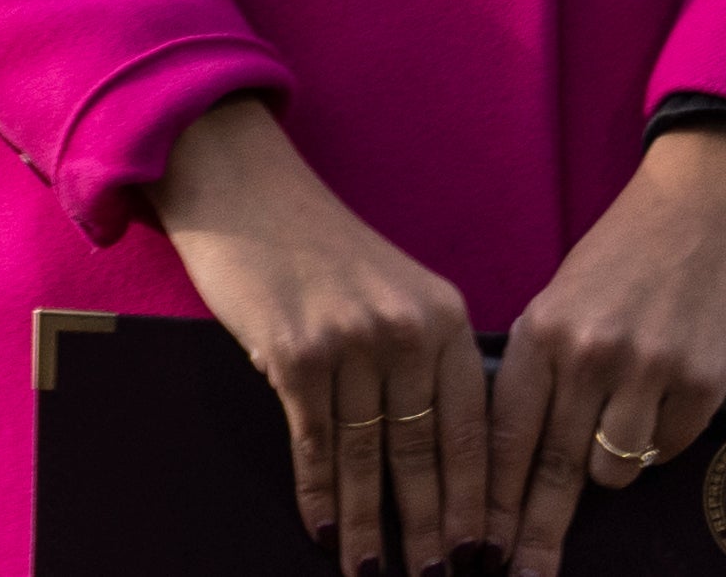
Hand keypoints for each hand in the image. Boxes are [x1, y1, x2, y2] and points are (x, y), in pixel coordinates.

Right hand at [158, 94, 484, 572]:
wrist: (241, 186)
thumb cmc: (318, 246)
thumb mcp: (394, 290)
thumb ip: (425, 356)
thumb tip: (445, 454)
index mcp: (445, 318)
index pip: (474, 430)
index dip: (478, 500)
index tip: (484, 552)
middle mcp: (405, 331)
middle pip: (424, 453)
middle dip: (431, 529)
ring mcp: (349, 342)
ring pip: (367, 457)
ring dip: (371, 525)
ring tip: (376, 573)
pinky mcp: (293, 352)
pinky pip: (313, 441)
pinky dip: (317, 493)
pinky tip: (323, 530)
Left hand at [484, 117, 725, 575]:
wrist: (705, 207)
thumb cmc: (626, 255)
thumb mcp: (564, 300)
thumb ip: (544, 366)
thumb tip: (520, 445)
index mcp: (540, 332)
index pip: (501, 434)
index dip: (488, 498)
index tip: (476, 545)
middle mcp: (585, 356)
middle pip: (551, 468)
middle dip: (532, 530)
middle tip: (518, 575)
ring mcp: (645, 372)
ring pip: (612, 467)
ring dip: (610, 465)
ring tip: (619, 423)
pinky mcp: (700, 384)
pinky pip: (666, 449)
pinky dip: (660, 441)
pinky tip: (664, 398)